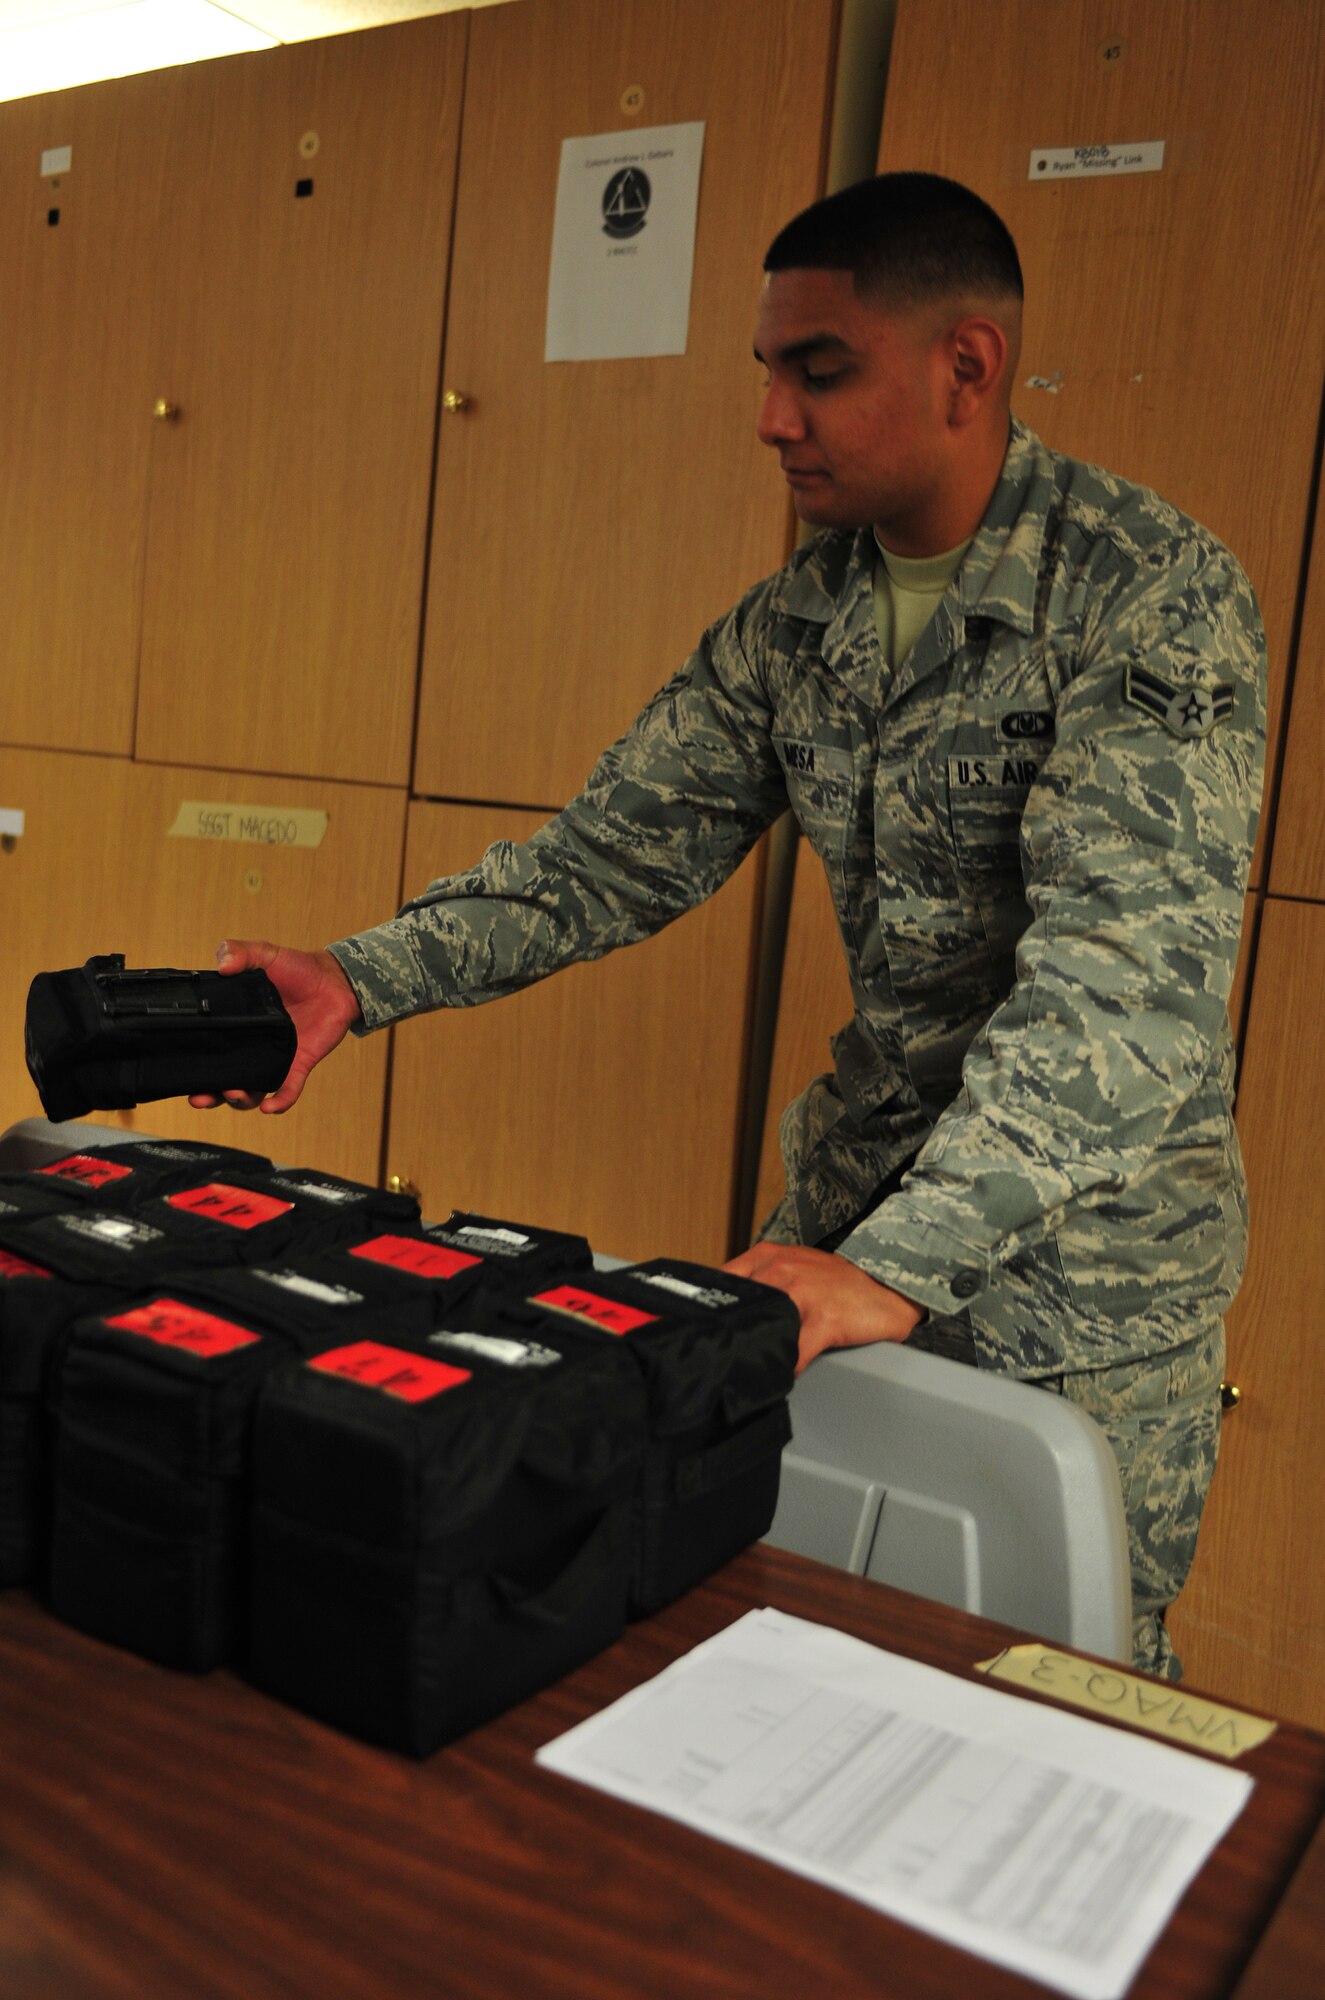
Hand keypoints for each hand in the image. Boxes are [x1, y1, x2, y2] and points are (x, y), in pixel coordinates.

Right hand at [188, 939, 361, 1113]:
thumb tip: (222, 965)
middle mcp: (250, 1047)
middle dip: (209, 1094)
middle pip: (223, 1081)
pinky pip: (287, 1090)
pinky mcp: (298, 1063)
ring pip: (251, 1092)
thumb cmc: (296, 968)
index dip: (192, 1065)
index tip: (178, 1072)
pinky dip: (279, 1102)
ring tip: (233, 1094)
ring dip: (239, 1100)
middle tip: (200, 1097)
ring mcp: (274, 1058)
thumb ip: (239, 952)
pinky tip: (269, 1107)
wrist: (334, 979)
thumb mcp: (263, 954)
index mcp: (235, 1026)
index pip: (208, 1050)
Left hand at [723, 1242, 923, 1374]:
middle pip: (738, 1309)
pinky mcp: (825, 1319)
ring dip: (756, 1353)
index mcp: (767, 1257)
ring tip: (750, 1371)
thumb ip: (759, 1280)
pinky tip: (782, 1379)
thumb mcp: (792, 1266)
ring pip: (763, 1330)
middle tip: (722, 1359)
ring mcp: (803, 1294)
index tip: (705, 1332)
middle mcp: (781, 1271)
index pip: (722, 1283)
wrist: (888, 1287)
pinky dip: (786, 1371)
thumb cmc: (837, 1283)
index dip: (712, 1311)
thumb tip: (721, 1308)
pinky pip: (795, 1354)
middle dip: (730, 1336)